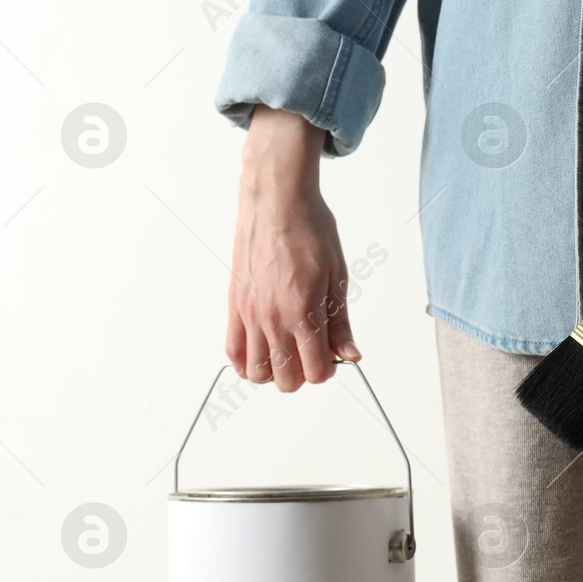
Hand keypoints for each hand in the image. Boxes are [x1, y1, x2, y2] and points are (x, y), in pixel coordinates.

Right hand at [226, 105, 359, 390]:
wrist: (277, 201)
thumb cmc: (309, 229)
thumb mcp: (338, 276)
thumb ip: (340, 322)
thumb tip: (350, 354)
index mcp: (304, 311)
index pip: (316, 372)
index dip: (328, 370)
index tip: (332, 354)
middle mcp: (273, 317)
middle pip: (286, 380)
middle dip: (302, 374)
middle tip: (310, 352)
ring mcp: (251, 313)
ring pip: (256, 372)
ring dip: (273, 371)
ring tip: (285, 353)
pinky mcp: (235, 304)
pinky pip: (233, 350)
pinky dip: (245, 361)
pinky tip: (261, 352)